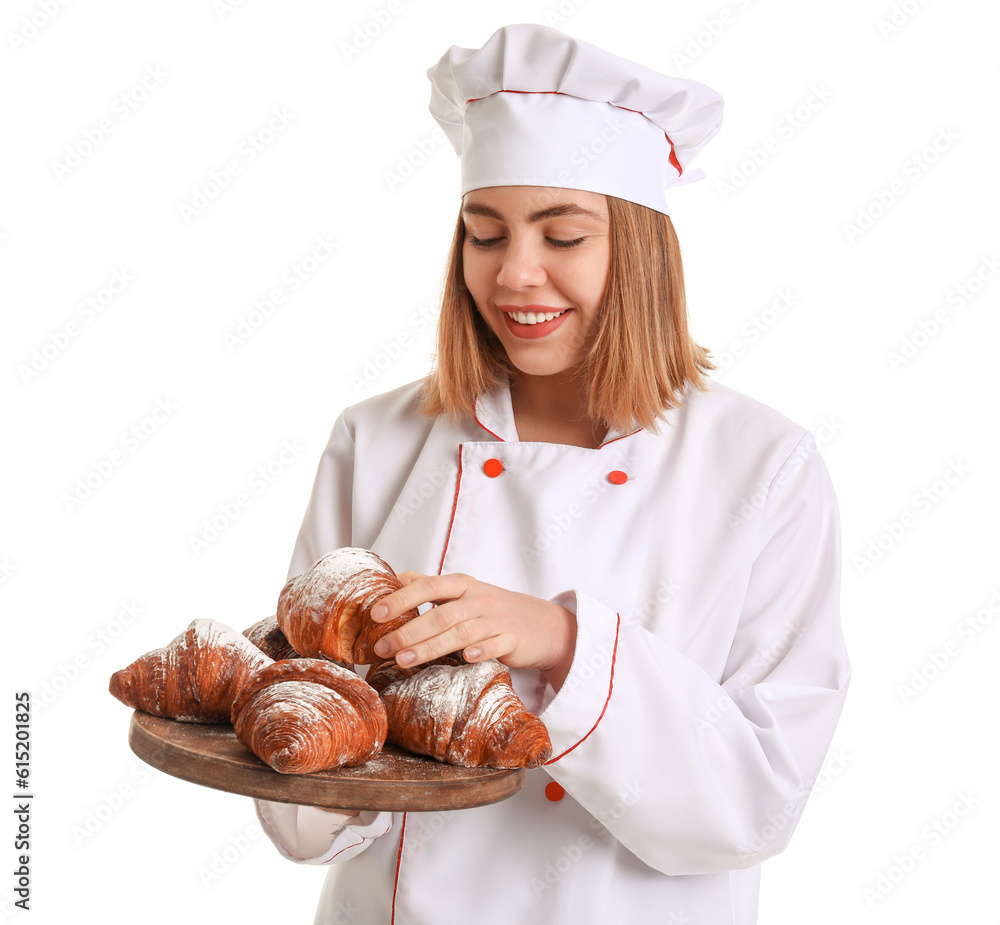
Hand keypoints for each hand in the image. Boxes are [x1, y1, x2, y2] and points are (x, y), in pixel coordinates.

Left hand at [370, 572, 576, 690]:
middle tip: (382, 647)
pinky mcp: (512, 640)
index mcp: (463, 585)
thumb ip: (430, 585)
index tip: (377, 612)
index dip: (403, 598)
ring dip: (431, 647)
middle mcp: (479, 599)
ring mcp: (497, 620)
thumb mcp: (464, 591)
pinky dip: (481, 651)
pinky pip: (496, 645)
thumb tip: (395, 578)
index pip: (429, 586)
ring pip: (461, 633)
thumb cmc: (493, 608)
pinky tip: (465, 659)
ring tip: (404, 660)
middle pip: (441, 615)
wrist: (541, 624)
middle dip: (409, 632)